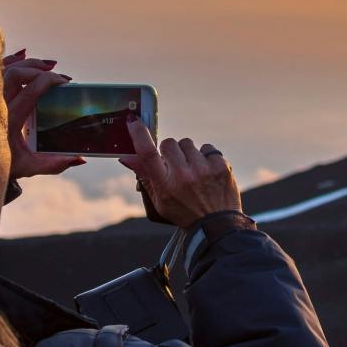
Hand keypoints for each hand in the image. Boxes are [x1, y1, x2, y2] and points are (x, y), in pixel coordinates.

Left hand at [3, 48, 85, 180]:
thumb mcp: (28, 167)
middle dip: (38, 68)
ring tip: (45, 65)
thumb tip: (80, 158)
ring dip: (26, 63)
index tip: (64, 81)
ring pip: (3, 68)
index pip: (31, 90)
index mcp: (8, 121)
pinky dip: (8, 60)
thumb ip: (54, 164)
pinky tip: (22, 56)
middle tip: (55, 73)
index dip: (49, 80)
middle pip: (15, 73)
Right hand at [115, 115, 241, 228]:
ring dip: (188, 154)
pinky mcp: (221, 166)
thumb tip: (126, 157)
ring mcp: (203, 170)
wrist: (218, 225)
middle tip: (175, 166)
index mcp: (164, 186)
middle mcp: (183, 176)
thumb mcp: (159, 200)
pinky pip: (207, 148)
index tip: (133, 121)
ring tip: (193, 171)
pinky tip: (207, 172)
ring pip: (187, 143)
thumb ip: (144, 177)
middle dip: (169, 151)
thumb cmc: (184, 212)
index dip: (138, 134)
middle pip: (168, 143)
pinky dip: (206, 157)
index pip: (147, 154)